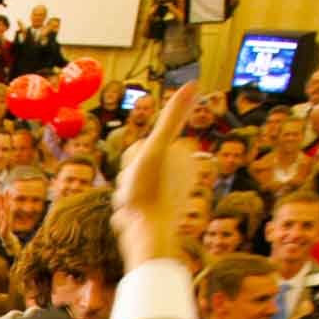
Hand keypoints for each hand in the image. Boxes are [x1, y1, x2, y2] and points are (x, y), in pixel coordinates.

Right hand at [112, 84, 200, 269]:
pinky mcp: (155, 206)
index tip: (146, 172)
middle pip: (135, 162)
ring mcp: (167, 190)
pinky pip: (131, 198)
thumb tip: (194, 83)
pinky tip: (132, 212)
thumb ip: (172, 117)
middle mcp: (179, 172)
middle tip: (137, 188)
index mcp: (183, 154)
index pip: (141, 145)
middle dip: (129, 175)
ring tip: (133, 201)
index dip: (135, 158)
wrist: (145, 235)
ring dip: (125, 191)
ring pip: (130, 181)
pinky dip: (127, 205)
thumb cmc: (150, 193)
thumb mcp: (156, 149)